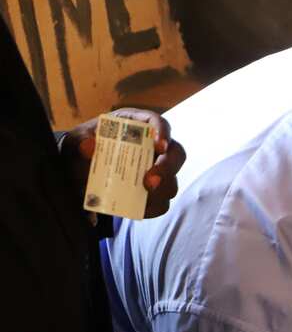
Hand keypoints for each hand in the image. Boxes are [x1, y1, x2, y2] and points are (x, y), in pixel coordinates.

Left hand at [62, 108, 185, 217]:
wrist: (78, 171)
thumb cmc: (82, 150)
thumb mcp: (77, 142)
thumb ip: (80, 142)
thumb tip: (87, 147)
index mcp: (135, 126)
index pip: (157, 123)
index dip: (163, 132)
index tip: (159, 145)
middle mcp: (152, 147)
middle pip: (175, 154)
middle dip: (166, 168)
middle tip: (150, 182)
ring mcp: (156, 170)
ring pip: (172, 181)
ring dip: (161, 191)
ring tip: (143, 198)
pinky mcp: (154, 191)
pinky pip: (163, 202)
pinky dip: (153, 207)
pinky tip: (140, 208)